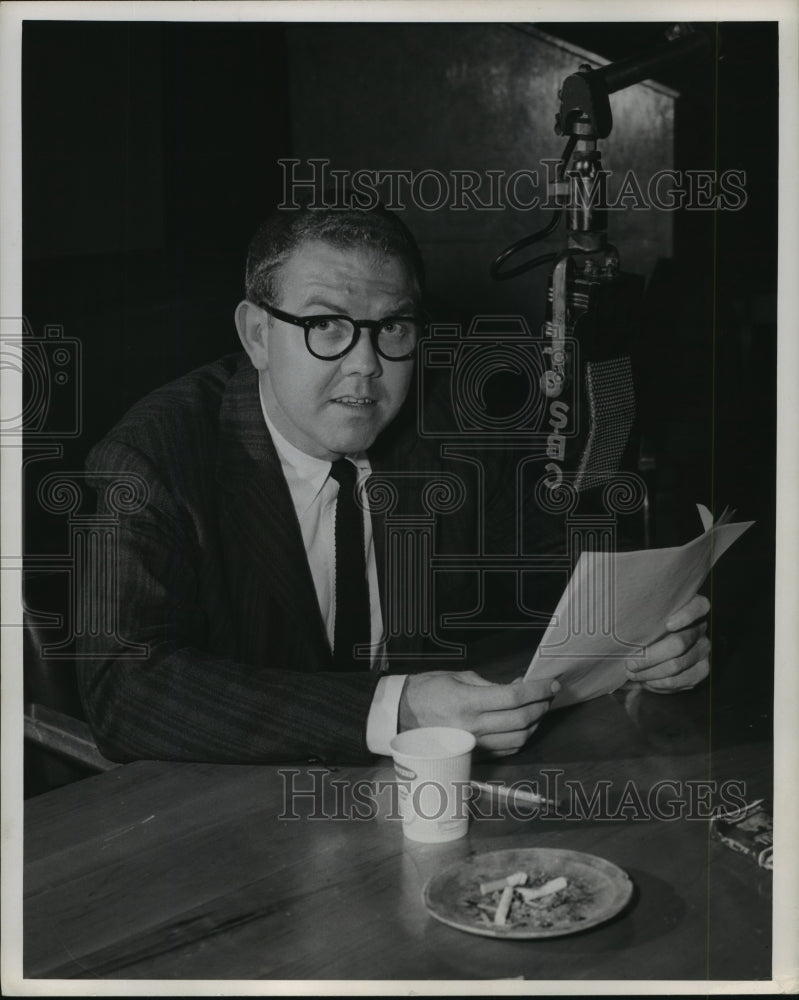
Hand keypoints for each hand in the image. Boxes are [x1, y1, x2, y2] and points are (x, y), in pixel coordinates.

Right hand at [399, 671, 558, 754]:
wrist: (402, 715)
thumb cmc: (428, 690)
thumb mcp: (457, 677)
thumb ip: (489, 685)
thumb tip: (517, 689)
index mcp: (467, 702)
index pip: (513, 698)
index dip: (537, 690)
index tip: (551, 683)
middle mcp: (472, 726)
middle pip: (521, 720)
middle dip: (541, 706)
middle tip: (547, 695)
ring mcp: (473, 744)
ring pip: (518, 739)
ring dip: (534, 724)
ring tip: (537, 710)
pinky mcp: (474, 755)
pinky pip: (507, 750)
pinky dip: (521, 738)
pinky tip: (523, 726)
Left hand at [626, 594, 710, 692]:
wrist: (657, 649)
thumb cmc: (646, 627)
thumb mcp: (645, 616)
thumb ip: (642, 614)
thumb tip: (620, 616)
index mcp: (691, 607)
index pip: (699, 606)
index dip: (686, 616)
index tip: (667, 625)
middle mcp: (700, 628)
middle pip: (679, 643)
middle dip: (650, 656)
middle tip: (630, 663)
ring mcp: (703, 649)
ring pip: (677, 665)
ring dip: (650, 672)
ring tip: (632, 673)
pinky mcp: (702, 669)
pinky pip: (681, 680)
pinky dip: (660, 683)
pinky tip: (646, 681)